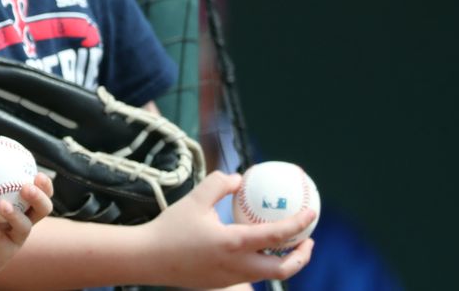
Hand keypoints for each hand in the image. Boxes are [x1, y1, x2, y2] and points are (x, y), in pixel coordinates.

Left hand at [0, 158, 53, 283]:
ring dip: (15, 214)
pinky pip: (1, 241)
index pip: (41, 194)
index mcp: (22, 206)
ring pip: (24, 227)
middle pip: (43, 210)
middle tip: (27, 186)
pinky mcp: (4, 255)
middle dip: (39, 197)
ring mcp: (15, 240)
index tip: (38, 173)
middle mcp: (23, 223)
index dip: (45, 185)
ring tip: (3, 204)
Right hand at [139, 171, 313, 286]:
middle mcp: (236, 265)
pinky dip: (262, 263)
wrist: (147, 258)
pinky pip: (250, 274)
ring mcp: (229, 278)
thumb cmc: (170, 227)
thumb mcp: (195, 199)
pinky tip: (256, 249)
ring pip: (268, 275)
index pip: (276, 236)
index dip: (298, 224)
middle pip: (283, 269)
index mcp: (233, 243)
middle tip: (308, 239)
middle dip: (302, 256)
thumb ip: (219, 184)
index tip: (311, 213)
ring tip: (287, 245)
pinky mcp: (220, 283)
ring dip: (284, 261)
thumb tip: (239, 178)